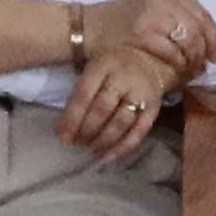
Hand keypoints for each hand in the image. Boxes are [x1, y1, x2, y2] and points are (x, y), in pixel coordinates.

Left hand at [57, 35, 182, 159]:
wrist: (149, 59)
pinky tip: (109, 157)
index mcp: (103, 65)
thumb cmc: (112, 68)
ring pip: (120, 122)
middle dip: (86, 130)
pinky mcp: (154, 108)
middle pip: (102, 109)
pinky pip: (139, 131)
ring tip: (89, 149)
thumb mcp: (93, 68)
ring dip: (102, 140)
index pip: (84, 94)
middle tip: (75, 144)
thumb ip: (80, 94)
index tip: (62, 136)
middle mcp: (124, 78)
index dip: (71, 118)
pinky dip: (123, 147)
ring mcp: (141, 93)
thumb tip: (64, 129)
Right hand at [93, 0, 215, 86]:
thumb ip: (177, 16)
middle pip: (199, 28)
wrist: (87, 27)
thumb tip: (206, 40)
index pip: (203, 14)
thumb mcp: (152, 7)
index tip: (214, 55)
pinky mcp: (142, 33)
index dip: (213, 38)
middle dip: (205, 51)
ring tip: (190, 70)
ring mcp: (153, 15)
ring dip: (192, 59)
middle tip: (203, 66)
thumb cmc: (120, 21)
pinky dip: (177, 63)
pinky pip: (171, 51)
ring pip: (188, 40)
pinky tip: (175, 70)